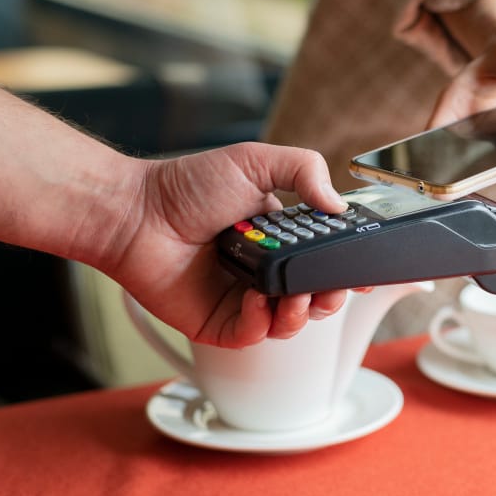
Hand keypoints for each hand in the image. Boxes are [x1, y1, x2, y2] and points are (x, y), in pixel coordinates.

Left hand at [109, 142, 350, 346]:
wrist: (136, 213)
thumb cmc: (186, 186)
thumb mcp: (255, 161)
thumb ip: (304, 169)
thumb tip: (338, 205)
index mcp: (281, 237)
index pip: (325, 261)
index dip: (345, 270)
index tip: (358, 271)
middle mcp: (266, 270)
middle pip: (316, 299)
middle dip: (331, 298)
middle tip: (328, 288)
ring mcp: (243, 299)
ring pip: (290, 324)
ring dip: (301, 314)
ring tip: (292, 295)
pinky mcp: (218, 322)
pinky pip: (254, 335)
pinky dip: (263, 322)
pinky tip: (257, 298)